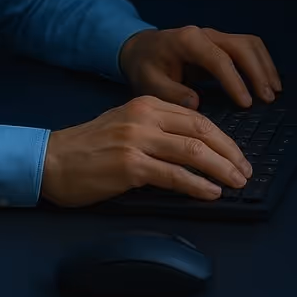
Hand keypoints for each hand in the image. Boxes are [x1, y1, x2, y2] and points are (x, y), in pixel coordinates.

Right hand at [40, 95, 254, 207]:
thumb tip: (195, 150)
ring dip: (220, 169)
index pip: (196, 116)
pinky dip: (197, 185)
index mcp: (146, 103)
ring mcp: (137, 140)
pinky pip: (173, 175)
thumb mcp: (125, 125)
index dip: (223, 138)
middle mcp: (144, 117)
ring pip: (192, 151)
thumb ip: (156, 131)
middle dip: (229, 152)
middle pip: (200, 130)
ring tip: (236, 183)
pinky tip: (211, 193)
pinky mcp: (129, 165)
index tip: (238, 156)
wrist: (51, 160)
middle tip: (245, 171)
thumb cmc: (88, 148)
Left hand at [118, 25, 281, 109]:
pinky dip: (261, 63)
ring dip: (264, 66)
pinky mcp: (221, 44)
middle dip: (257, 72)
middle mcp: (205, 34)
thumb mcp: (148, 83)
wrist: (140, 49)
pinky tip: (268, 83)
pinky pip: (248, 48)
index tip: (247, 104)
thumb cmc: (145, 67)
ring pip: (249, 44)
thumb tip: (197, 102)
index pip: (218, 59)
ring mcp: (215, 37)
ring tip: (273, 93)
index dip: (235, 81)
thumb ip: (170, 93)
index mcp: (187, 41)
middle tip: (267, 99)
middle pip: (240, 47)